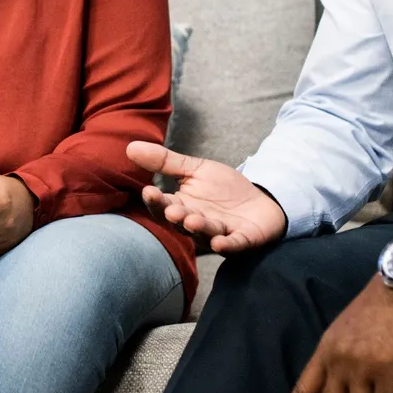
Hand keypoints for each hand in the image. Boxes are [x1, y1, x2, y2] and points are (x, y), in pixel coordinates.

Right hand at [127, 142, 287, 252]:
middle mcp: (197, 224)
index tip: (148, 191)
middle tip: (172, 210)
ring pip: (205, 233)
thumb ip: (165, 162)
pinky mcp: (242, 240)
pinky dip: (227, 245)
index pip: (164, 206)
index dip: (156, 201)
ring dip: (198, 229)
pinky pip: (233, 245)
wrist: (261, 202)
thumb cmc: (224, 188)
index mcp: (182, 206)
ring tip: (191, 220)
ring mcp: (219, 233)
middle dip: (176, 217)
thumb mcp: (195, 169)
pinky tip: (219, 243)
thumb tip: (130, 147)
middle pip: (181, 223)